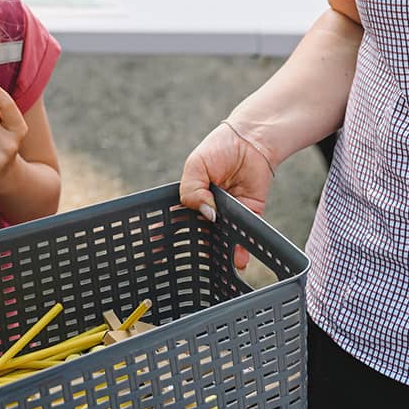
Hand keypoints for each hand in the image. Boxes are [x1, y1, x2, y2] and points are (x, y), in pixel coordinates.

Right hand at [179, 121, 275, 267]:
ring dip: (219, 256)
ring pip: (221, 241)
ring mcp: (228, 215)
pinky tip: (238, 260)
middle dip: (194, 253)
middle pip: (199, 235)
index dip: (167, 236)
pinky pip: (244, 236)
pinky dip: (241, 250)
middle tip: (189, 267)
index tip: (157, 251)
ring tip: (217, 268)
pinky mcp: (248, 215)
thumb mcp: (196, 165)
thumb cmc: (220, 148)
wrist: (251, 140)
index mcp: (192, 198)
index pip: (177, 220)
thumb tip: (208, 214)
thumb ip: (193, 191)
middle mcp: (209, 210)